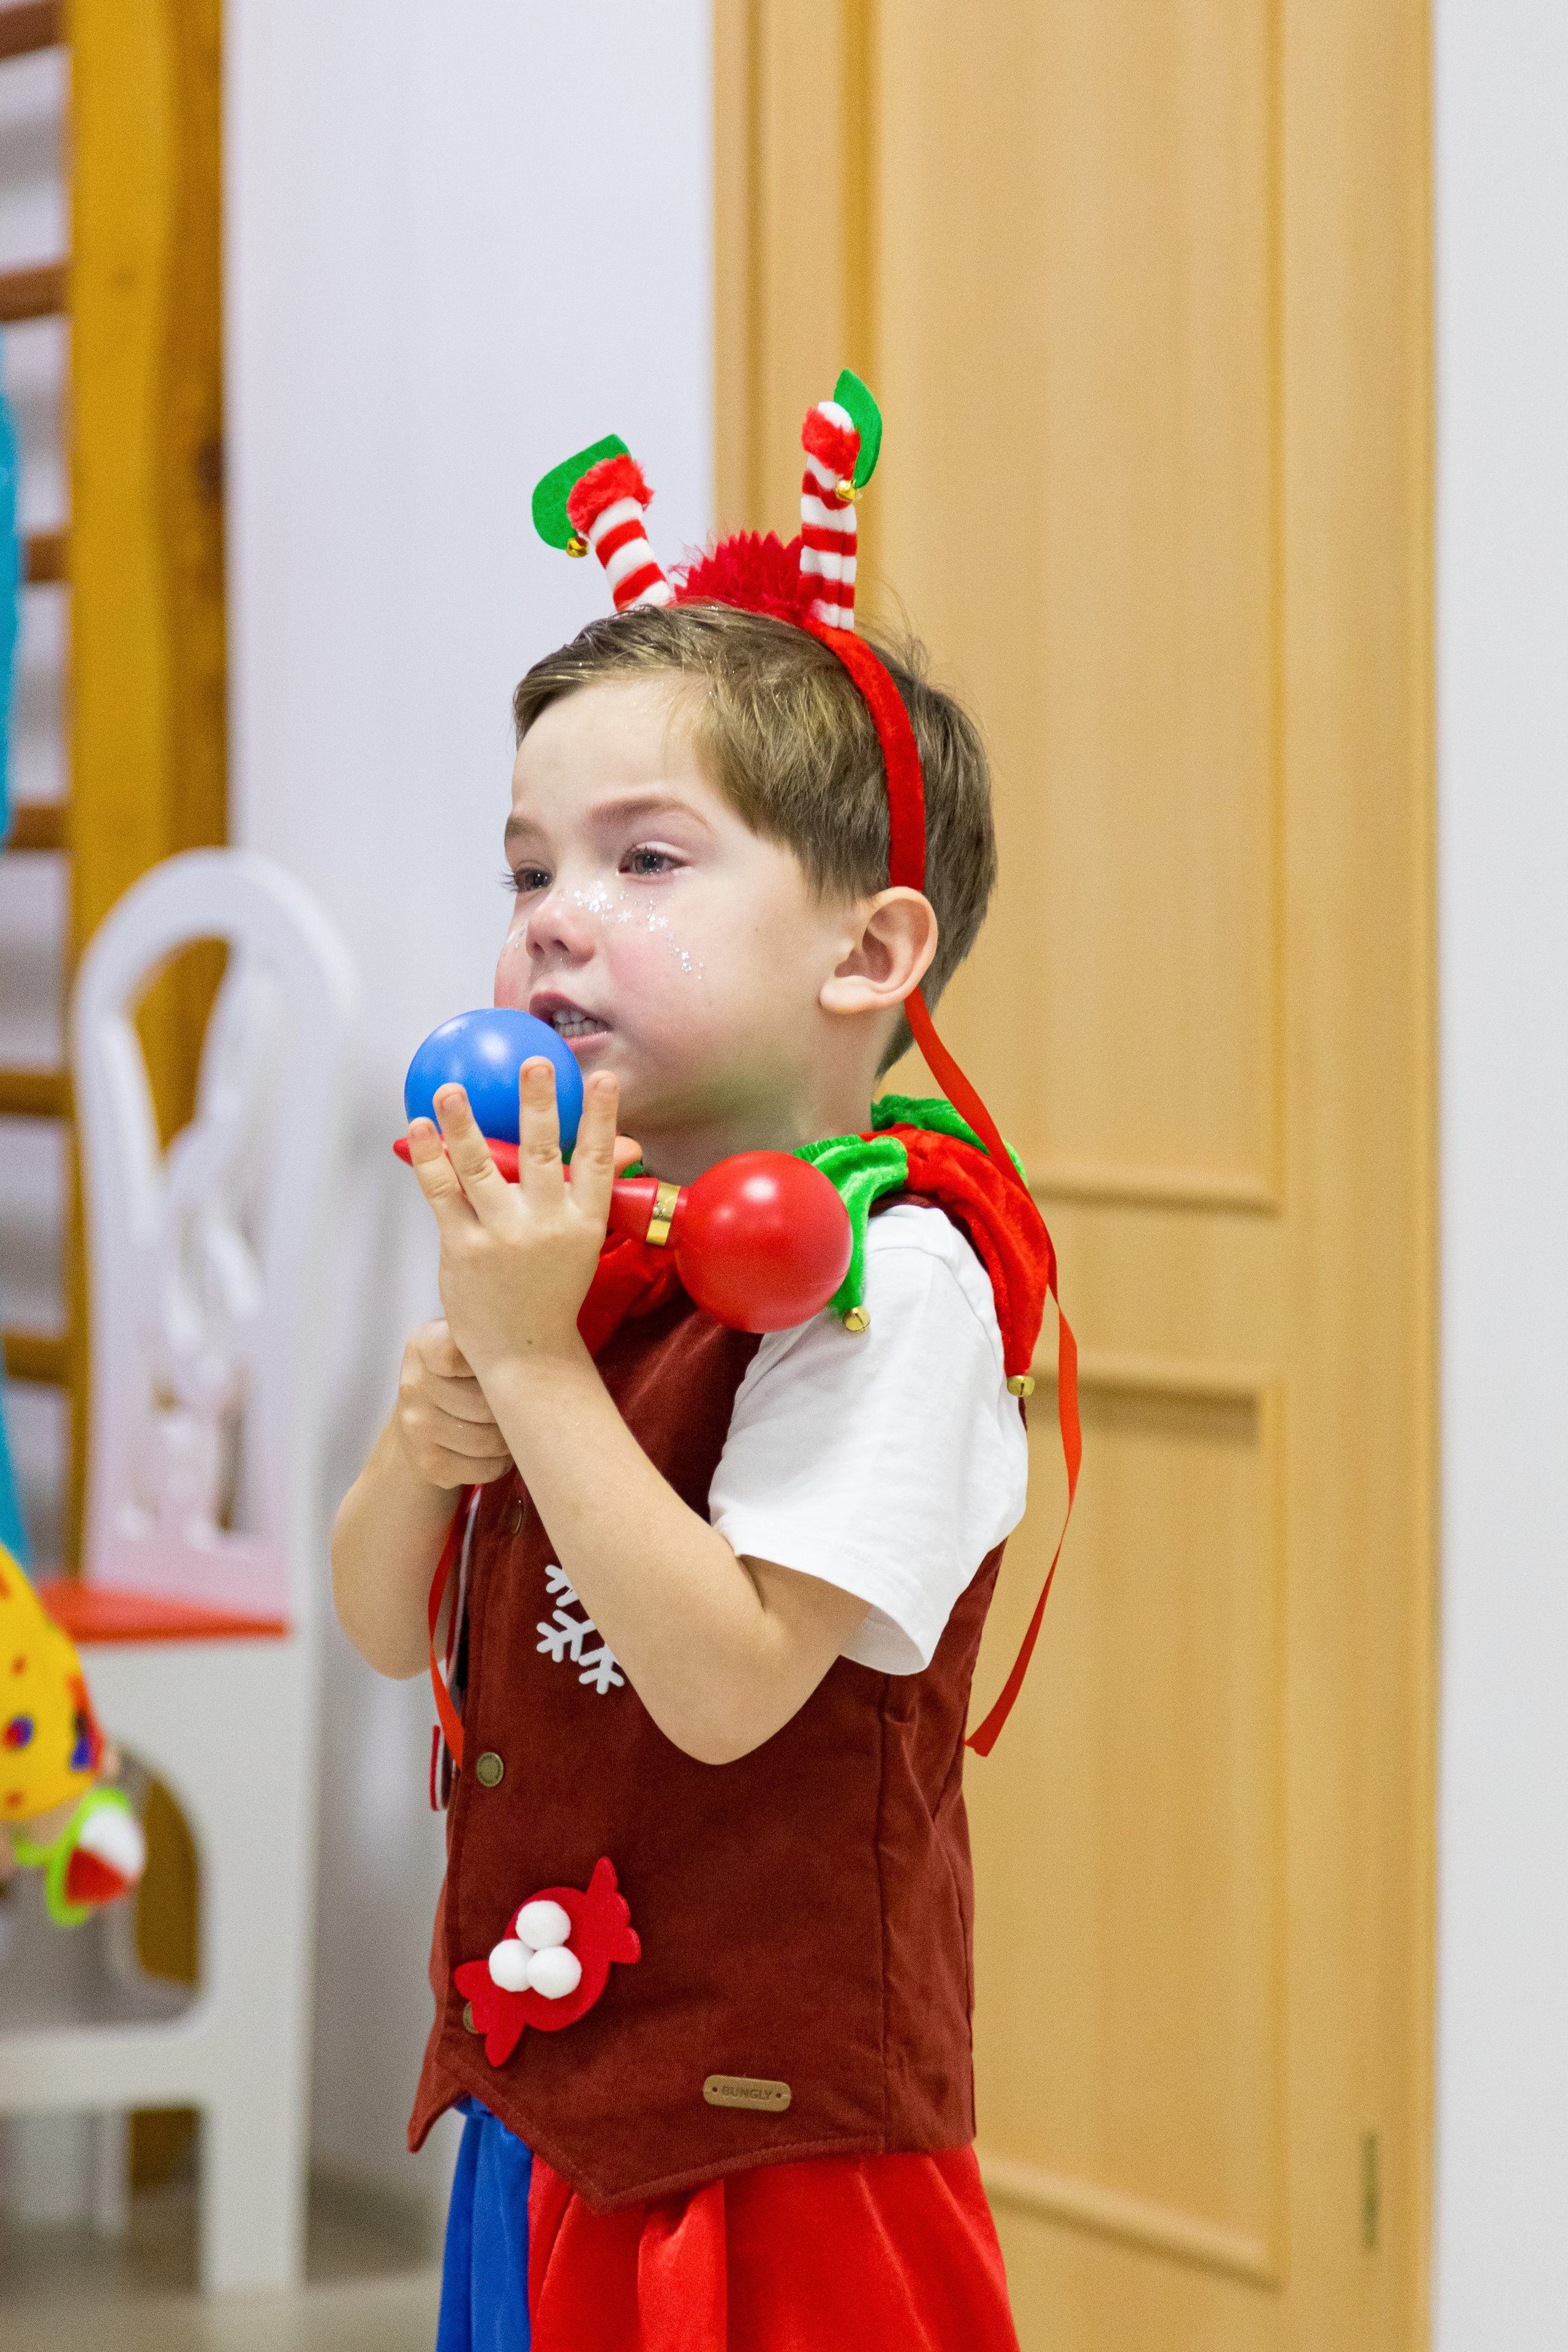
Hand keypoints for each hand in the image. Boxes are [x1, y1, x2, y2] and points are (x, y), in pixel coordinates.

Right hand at [394, 1318, 513, 1487]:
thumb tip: (554, 1336)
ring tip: (516, 1427)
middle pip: (484, 1405)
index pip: (457, 1354)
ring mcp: (415, 1427)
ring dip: (512, 1440)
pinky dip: (501, 1463)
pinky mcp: (426, 1463)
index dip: (493, 1362)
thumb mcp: (470, 1344)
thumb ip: (496, 1336)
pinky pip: (484, 1469)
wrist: (423, 1421)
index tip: (513, 1364)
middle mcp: (413, 1384)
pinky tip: (499, 1451)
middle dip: (514, 1410)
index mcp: (424, 1344)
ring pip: (488, 1441)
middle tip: (528, 1405)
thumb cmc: (467, 1375)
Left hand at [405, 1060, 621, 1381]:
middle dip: (538, 1105)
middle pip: (541, 1154)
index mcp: (583, 1222)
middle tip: (533, 1063)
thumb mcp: (584, 1241)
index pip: (596, 1161)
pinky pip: (442, 1194)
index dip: (602, 1118)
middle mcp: (545, 1226)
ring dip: (463, 1124)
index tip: (603, 1078)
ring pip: (480, 1168)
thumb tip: (627, 1143)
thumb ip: (593, 1188)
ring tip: (451, 1088)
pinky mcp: (463, 1248)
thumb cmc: (552, 1290)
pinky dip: (429, 1158)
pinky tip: (420, 1127)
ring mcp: (502, 1237)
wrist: (525, 1354)